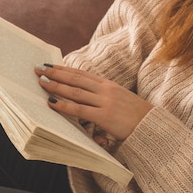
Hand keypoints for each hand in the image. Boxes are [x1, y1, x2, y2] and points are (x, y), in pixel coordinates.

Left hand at [35, 64, 152, 141]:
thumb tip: (91, 112)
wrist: (153, 126)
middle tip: (39, 69)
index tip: (51, 66)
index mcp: (109, 85)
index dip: (66, 69)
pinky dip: (64, 105)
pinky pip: (79, 109)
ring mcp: (105, 102)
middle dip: (56, 73)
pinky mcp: (105, 116)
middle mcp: (106, 90)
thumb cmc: (138, 118)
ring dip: (56, 86)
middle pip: (76, 79)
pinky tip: (51, 103)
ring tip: (41, 82)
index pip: (83, 74)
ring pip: (75, 91)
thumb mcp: (121, 104)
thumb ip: (104, 105)